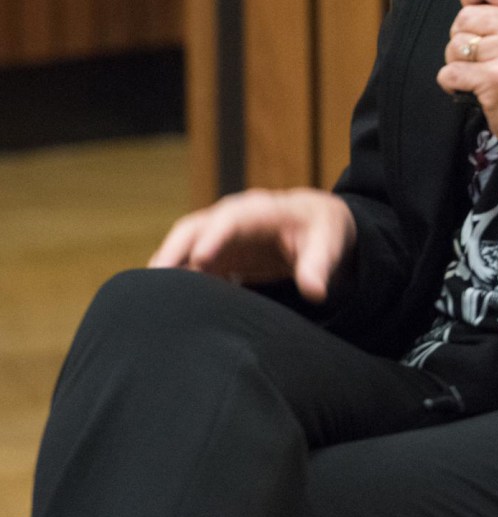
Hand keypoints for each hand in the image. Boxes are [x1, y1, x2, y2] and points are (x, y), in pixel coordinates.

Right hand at [148, 188, 356, 301]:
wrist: (313, 225)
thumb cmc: (321, 231)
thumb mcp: (329, 244)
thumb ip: (319, 266)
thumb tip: (315, 292)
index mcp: (260, 210)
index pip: (232, 220)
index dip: (215, 237)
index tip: (200, 259)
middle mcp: (231, 218)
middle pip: (192, 229)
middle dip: (173, 252)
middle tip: (155, 282)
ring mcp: (217, 235)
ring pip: (182, 247)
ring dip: (166, 270)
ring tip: (149, 300)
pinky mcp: (212, 254)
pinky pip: (186, 265)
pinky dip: (175, 282)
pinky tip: (166, 306)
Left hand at [437, 0, 497, 180]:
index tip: (479, 13)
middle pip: (464, 16)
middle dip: (466, 39)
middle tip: (491, 58)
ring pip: (454, 45)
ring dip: (461, 64)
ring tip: (487, 74)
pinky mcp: (497, 80)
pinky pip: (449, 73)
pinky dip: (454, 85)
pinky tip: (478, 90)